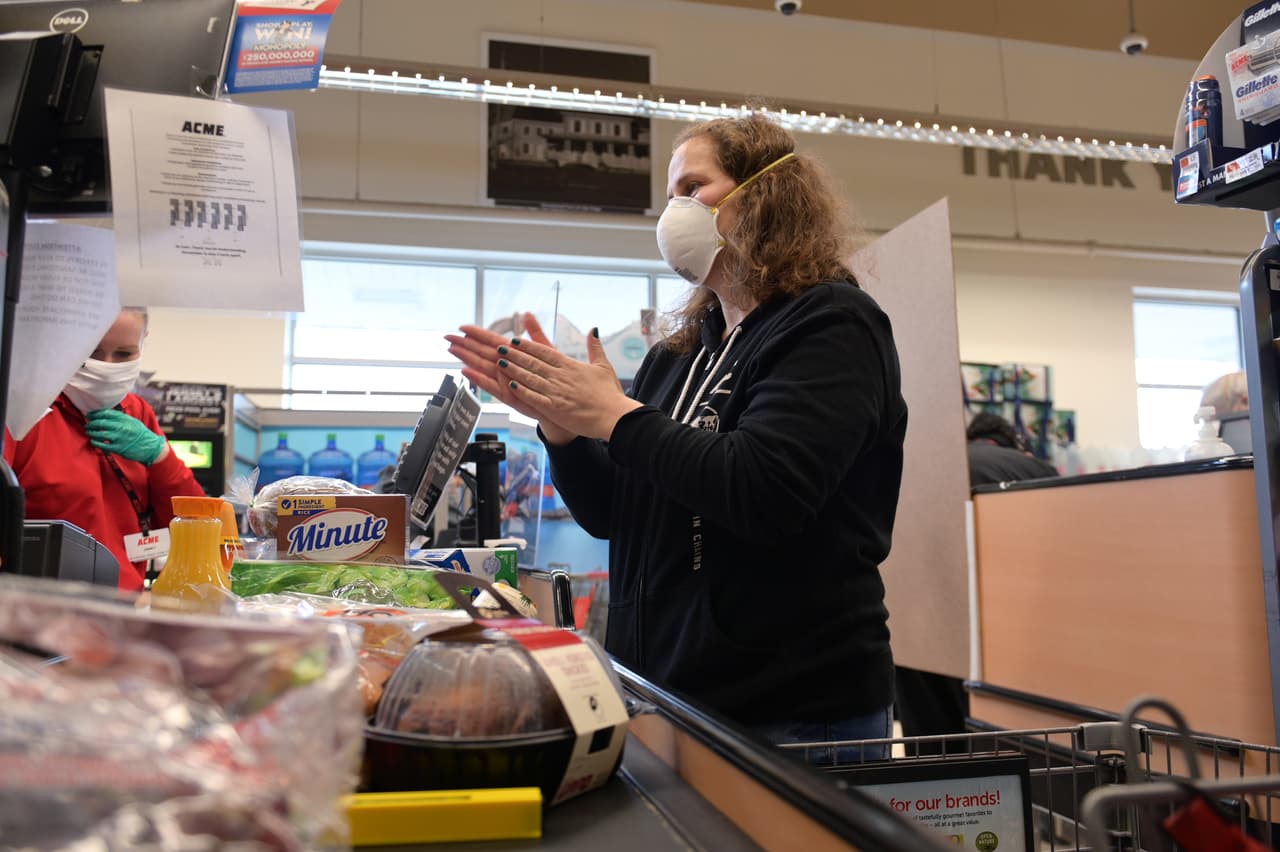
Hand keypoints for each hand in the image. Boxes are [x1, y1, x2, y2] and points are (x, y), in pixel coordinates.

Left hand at [86, 409, 166, 464]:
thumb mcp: (133, 422)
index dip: (95, 414)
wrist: (150, 447)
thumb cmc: (141, 434)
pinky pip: (102, 444)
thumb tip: (106, 414)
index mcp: (125, 419)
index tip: (90, 415)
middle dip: (91, 423)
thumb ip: (121, 418)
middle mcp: (121, 427)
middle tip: (88, 424)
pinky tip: (93, 440)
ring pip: (99, 433)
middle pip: (101, 422)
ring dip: (91, 432)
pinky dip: (95, 442)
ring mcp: (119, 438)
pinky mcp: (118, 448)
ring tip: (89, 432)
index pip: (106, 413)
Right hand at [445, 313, 576, 444]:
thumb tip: (527, 314)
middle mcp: (507, 368)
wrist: (562, 404)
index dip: (477, 333)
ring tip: (453, 350)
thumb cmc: (554, 379)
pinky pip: (492, 387)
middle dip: (465, 345)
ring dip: (467, 359)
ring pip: (483, 368)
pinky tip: (468, 372)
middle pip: (482, 354)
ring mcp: (506, 382)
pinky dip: (479, 380)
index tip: (462, 327)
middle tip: (448, 337)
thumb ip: (535, 334)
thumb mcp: (548, 352)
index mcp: (515, 355)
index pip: (492, 341)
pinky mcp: (510, 396)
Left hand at [496, 328, 640, 439]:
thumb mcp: (603, 366)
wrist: (615, 416)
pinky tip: (510, 385)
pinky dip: (522, 390)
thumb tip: (593, 329)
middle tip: (499, 347)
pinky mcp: (555, 408)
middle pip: (533, 362)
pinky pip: (535, 397)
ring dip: (514, 369)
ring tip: (499, 362)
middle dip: (514, 354)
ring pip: (530, 378)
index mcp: (571, 366)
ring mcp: (557, 392)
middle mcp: (561, 377)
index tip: (515, 340)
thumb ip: (595, 347)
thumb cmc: (610, 394)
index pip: (545, 352)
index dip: (528, 345)